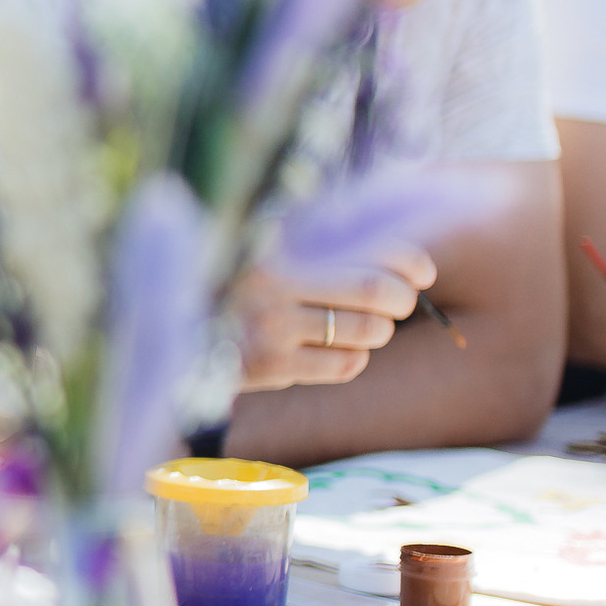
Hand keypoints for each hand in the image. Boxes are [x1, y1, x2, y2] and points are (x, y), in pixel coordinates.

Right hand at [232, 244, 434, 391]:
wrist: (184, 326)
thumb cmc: (247, 282)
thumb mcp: (277, 247)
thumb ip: (327, 239)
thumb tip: (408, 262)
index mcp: (280, 243)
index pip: (369, 248)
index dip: (409, 261)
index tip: (422, 273)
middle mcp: (274, 282)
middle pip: (375, 291)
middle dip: (402, 300)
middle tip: (398, 303)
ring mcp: (271, 327)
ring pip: (367, 331)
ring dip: (379, 330)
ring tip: (363, 326)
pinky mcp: (271, 367)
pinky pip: (346, 365)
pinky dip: (354, 357)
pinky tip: (332, 349)